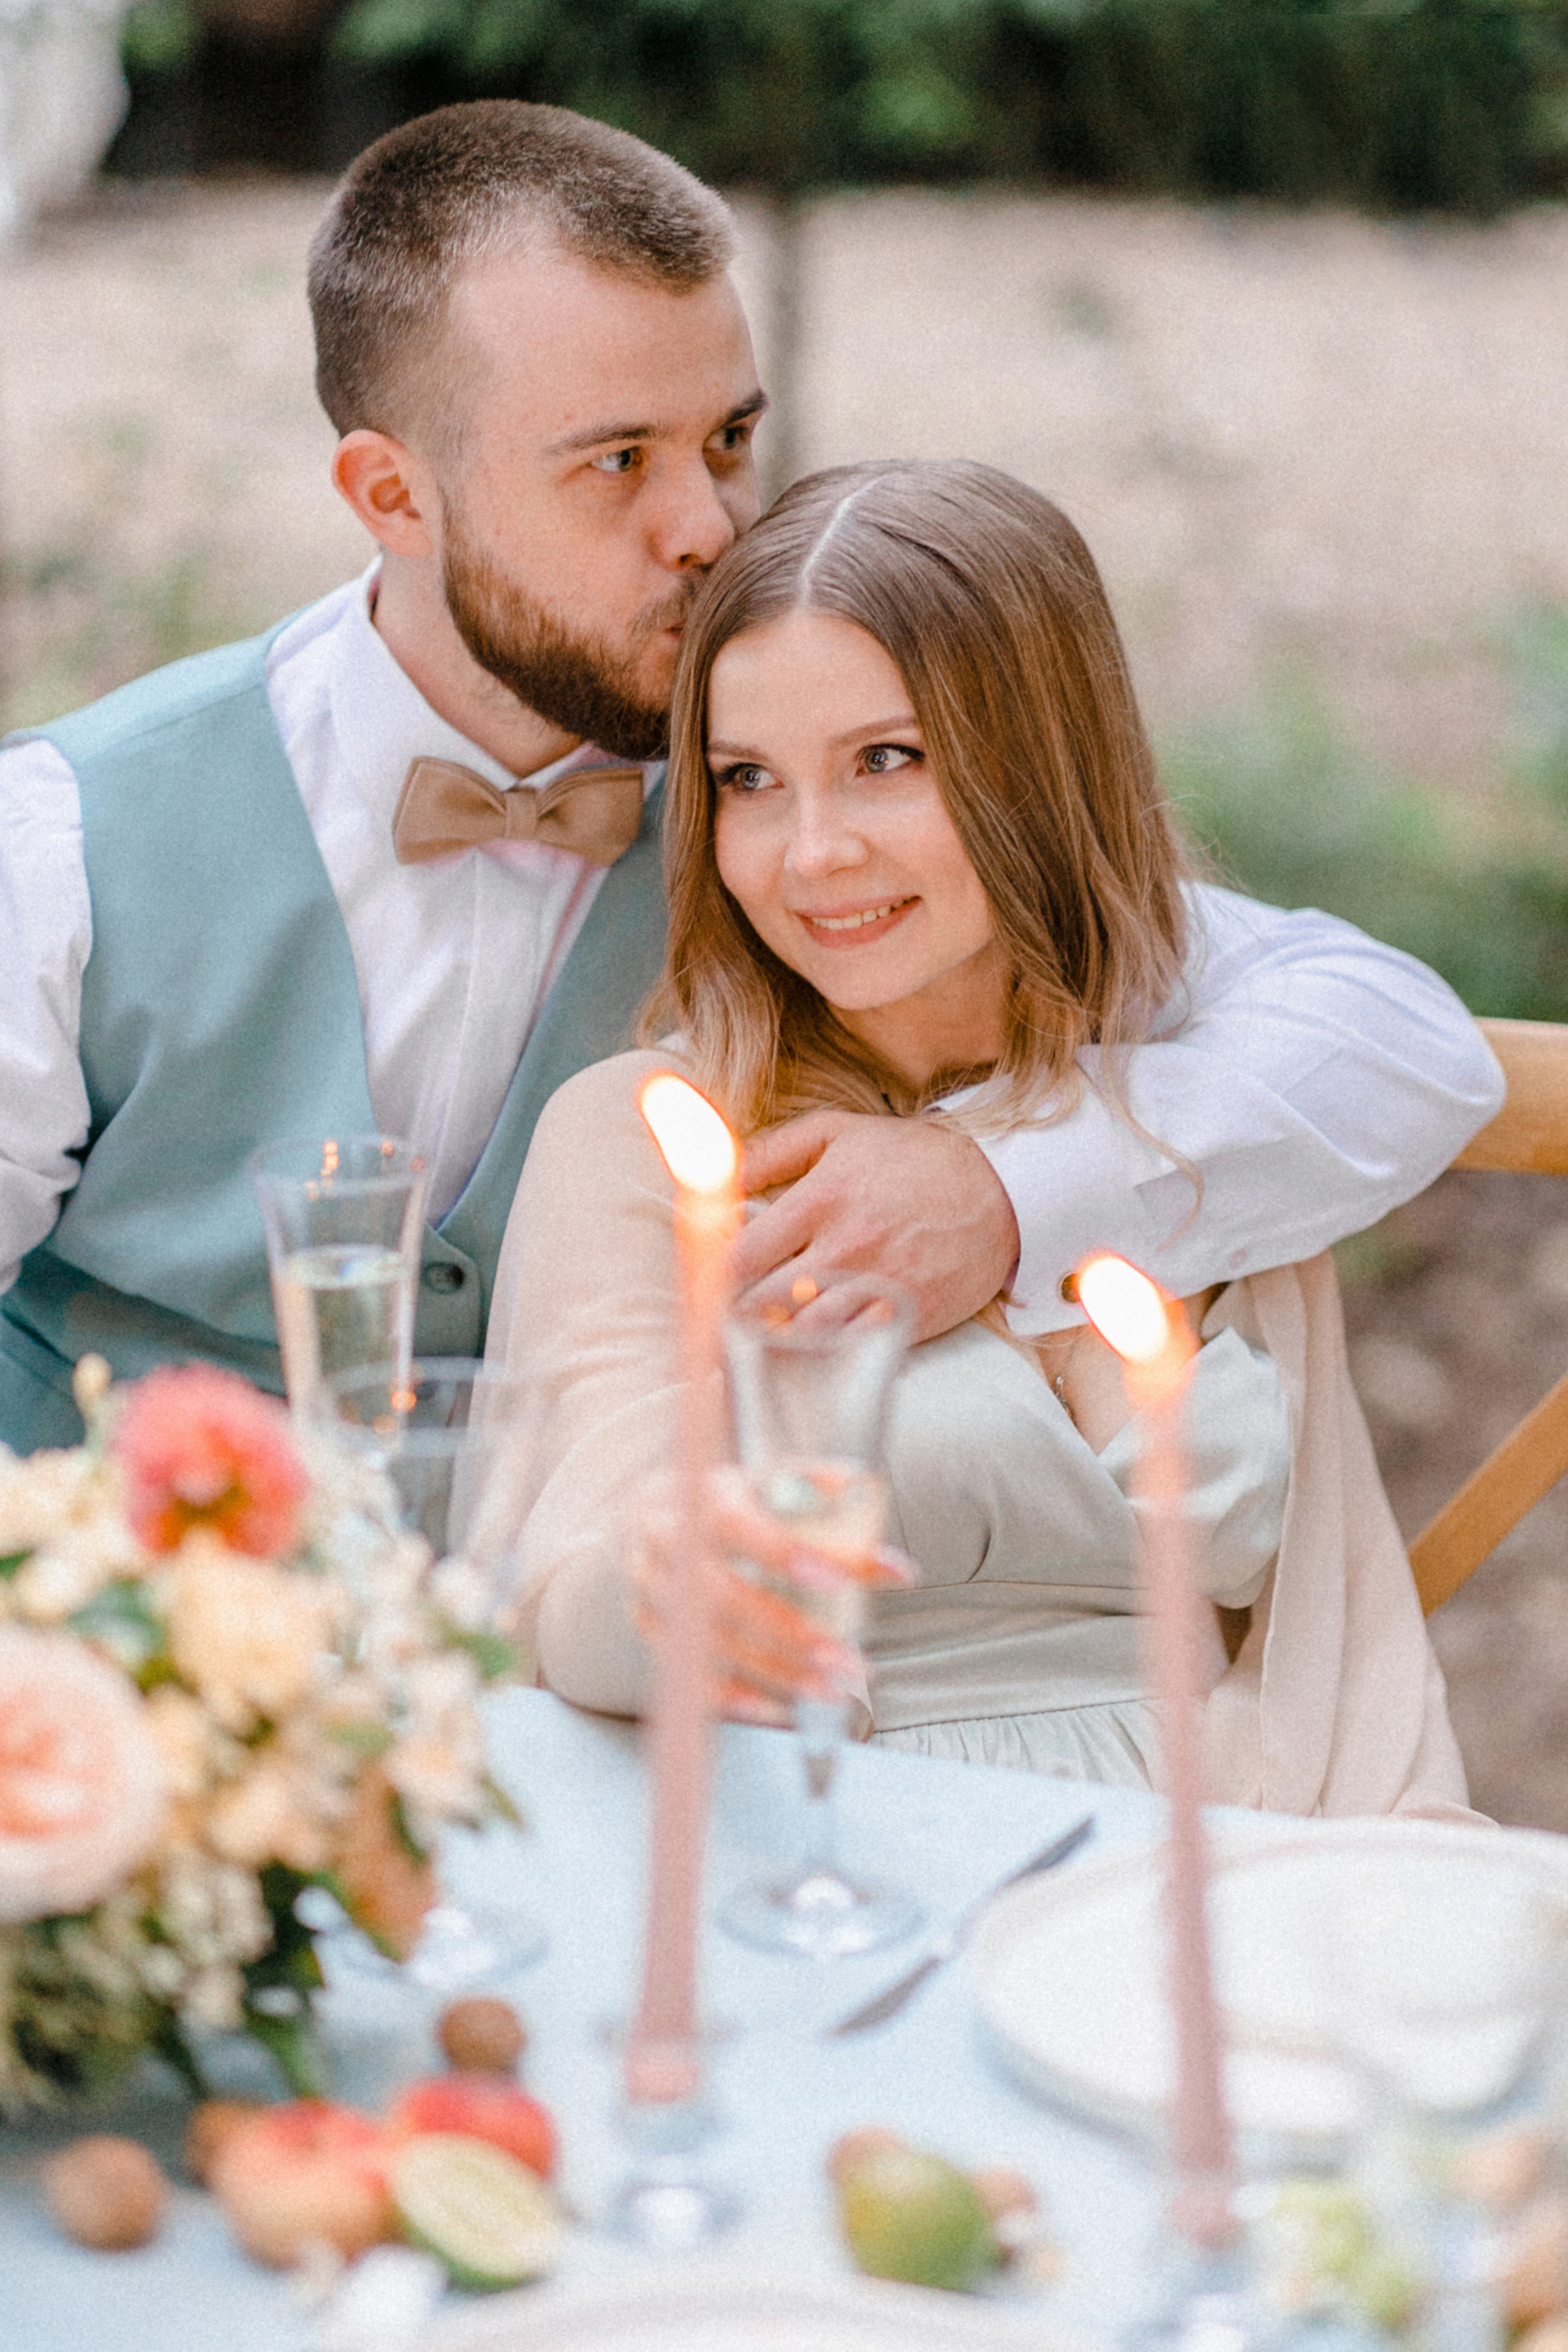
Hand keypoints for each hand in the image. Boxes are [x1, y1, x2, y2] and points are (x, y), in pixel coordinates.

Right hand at [633, 1468, 912, 1726]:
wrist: (652, 1508)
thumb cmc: (733, 1497)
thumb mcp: (777, 1481)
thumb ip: (836, 1509)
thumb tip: (897, 1569)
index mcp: (701, 1497)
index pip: (736, 1524)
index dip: (783, 1553)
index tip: (837, 1580)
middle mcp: (667, 1543)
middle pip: (718, 1595)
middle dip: (787, 1633)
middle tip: (844, 1659)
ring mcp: (651, 1588)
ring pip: (705, 1642)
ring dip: (772, 1672)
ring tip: (828, 1689)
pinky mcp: (647, 1625)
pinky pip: (687, 1673)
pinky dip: (734, 1697)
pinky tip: (779, 1710)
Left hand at [732, 1112, 1019, 1344]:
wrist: (1002, 1192)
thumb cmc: (912, 1160)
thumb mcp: (838, 1133)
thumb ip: (770, 1151)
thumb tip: (713, 1173)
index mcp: (818, 1202)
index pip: (736, 1257)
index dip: (709, 1279)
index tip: (704, 1286)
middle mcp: (842, 1251)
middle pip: (756, 1307)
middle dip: (730, 1319)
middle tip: (718, 1324)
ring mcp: (873, 1291)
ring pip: (795, 1339)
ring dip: (770, 1345)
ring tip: (754, 1347)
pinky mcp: (902, 1322)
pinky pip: (843, 1354)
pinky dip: (818, 1358)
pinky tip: (806, 1354)